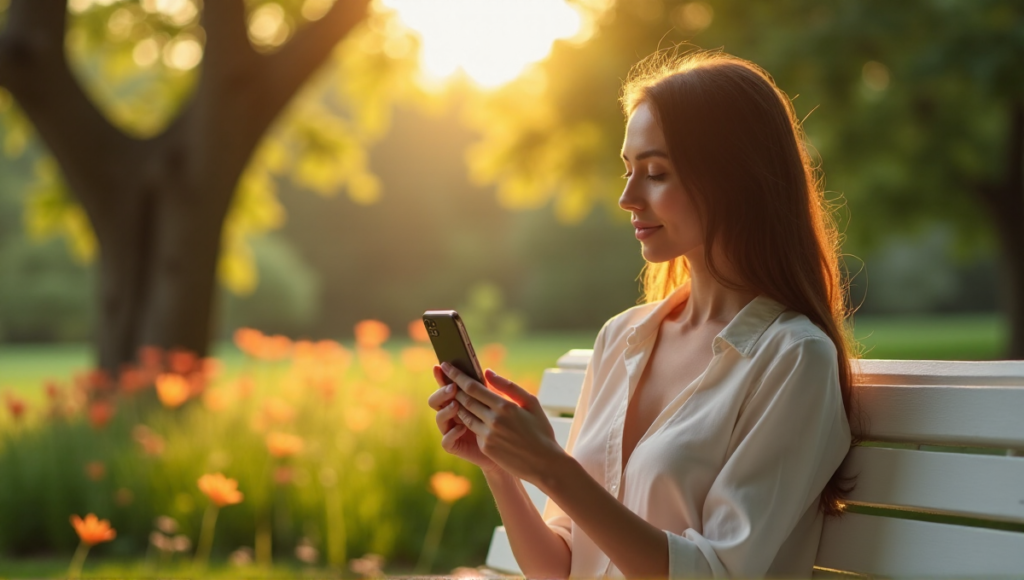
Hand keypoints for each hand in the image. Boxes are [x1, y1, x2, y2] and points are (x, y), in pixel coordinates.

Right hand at [427, 364, 502, 475]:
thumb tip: (487, 371)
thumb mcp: (508, 404)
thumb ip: (498, 388)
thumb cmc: (512, 425)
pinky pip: (446, 441)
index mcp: (464, 399)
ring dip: (445, 410)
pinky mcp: (456, 445)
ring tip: (456, 404)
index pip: (450, 385)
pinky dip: (451, 434)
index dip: (445, 376)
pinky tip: (461, 428)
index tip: (443, 365)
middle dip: (442, 391)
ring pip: (439, 418)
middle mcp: (455, 413)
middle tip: (452, 386)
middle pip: (439, 400)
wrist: (516, 451)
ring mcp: (453, 429)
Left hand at [441, 362, 565, 485]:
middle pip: (465, 400)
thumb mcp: (531, 403)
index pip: (473, 387)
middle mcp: (493, 420)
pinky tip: (465, 413)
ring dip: (457, 404)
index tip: (447, 365)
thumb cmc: (541, 431)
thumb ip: (508, 386)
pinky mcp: (485, 447)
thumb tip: (488, 373)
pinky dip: (468, 420)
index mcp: (505, 406)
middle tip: (443, 375)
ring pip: (465, 415)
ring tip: (451, 393)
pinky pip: (473, 430)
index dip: (457, 376)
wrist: (545, 464)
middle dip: (452, 387)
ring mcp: (488, 435)